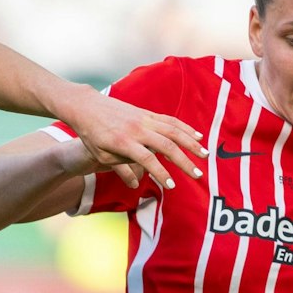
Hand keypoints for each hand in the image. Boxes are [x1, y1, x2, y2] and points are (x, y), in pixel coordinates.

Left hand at [61, 88, 204, 194]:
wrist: (87, 107)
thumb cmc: (91, 135)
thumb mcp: (101, 155)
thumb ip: (122, 165)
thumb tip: (139, 178)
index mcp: (124, 143)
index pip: (148, 160)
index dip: (161, 174)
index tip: (172, 186)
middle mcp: (137, 129)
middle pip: (166, 145)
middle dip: (184, 161)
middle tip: (197, 175)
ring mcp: (143, 119)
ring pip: (173, 130)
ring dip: (191, 143)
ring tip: (205, 155)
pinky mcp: (146, 113)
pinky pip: (170, 120)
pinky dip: (185, 128)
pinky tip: (196, 136)